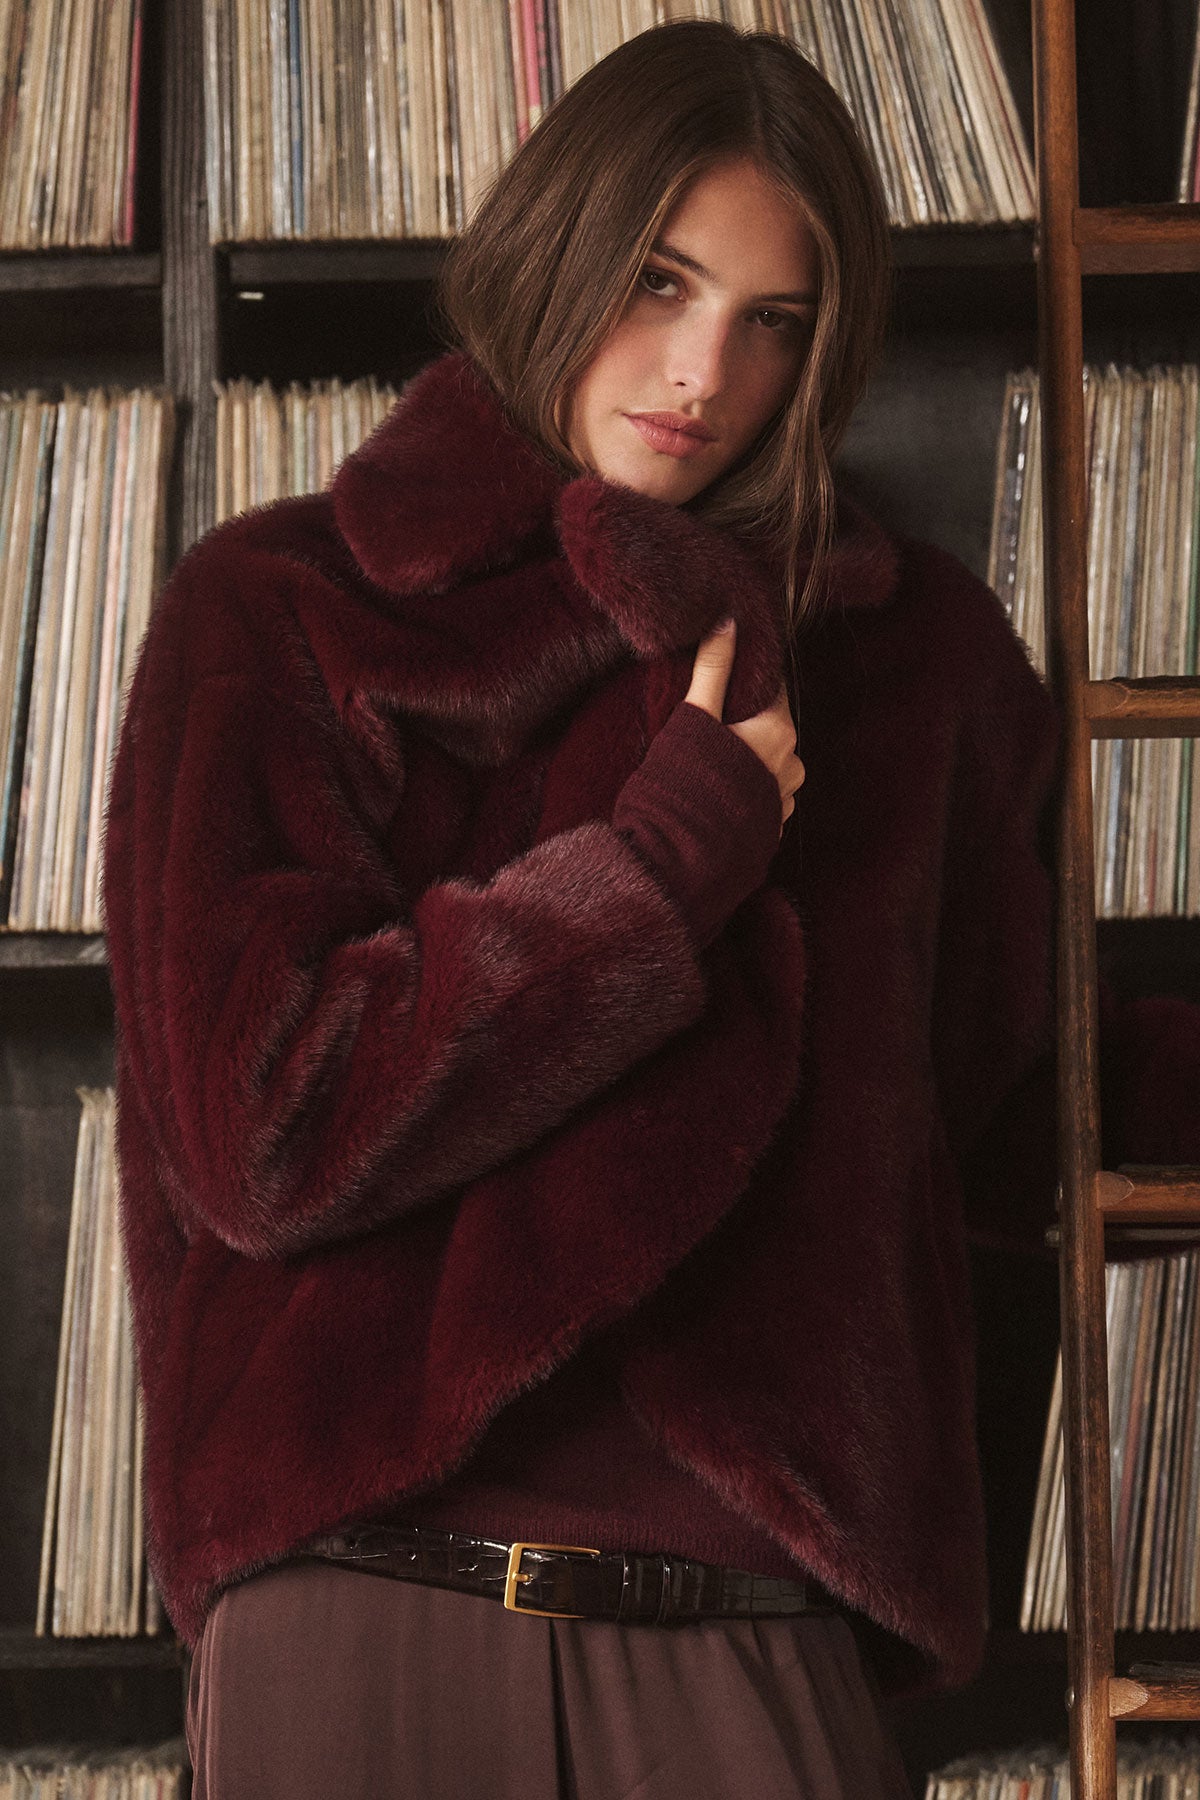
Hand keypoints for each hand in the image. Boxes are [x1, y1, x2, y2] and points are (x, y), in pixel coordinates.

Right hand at [685, 617, 804, 834]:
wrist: (677, 860)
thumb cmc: (684, 785)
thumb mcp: (694, 717)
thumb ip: (713, 669)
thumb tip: (729, 620)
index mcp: (778, 731)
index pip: (771, 690)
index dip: (745, 683)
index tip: (722, 683)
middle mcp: (792, 765)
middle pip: (770, 728)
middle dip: (744, 723)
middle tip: (706, 724)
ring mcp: (784, 802)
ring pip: (768, 764)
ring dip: (745, 760)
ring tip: (707, 763)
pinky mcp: (772, 831)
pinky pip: (762, 797)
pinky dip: (744, 790)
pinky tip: (715, 793)